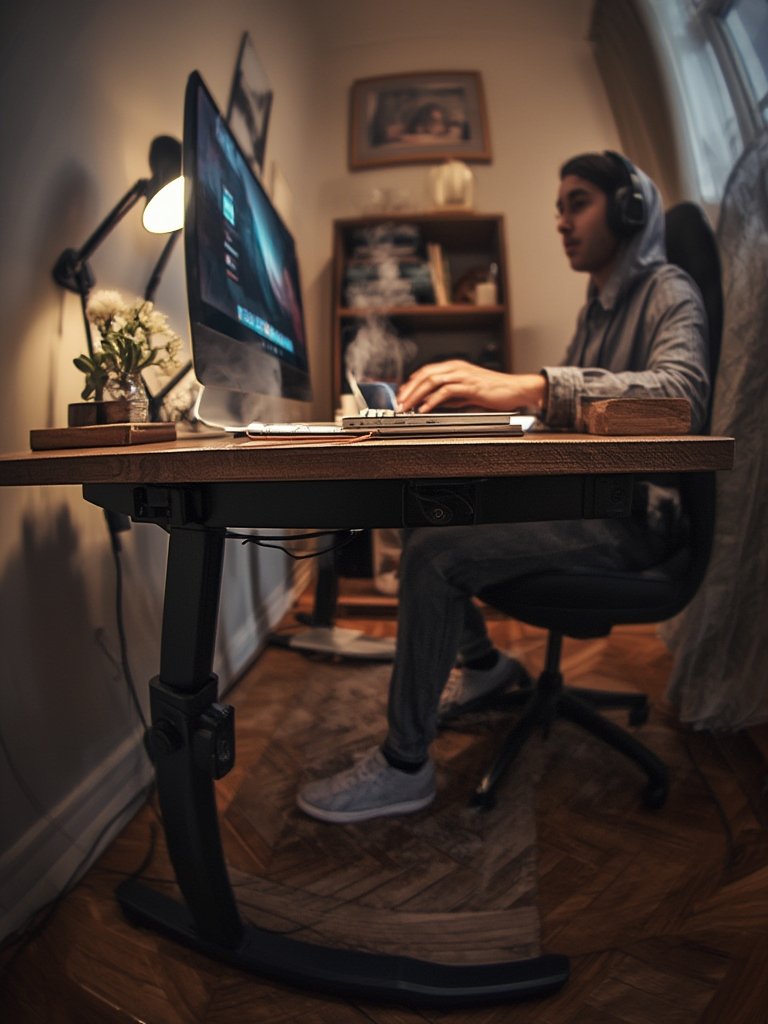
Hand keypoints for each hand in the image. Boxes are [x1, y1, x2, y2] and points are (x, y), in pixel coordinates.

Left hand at [397, 360, 546, 412]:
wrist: (516, 389)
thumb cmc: (494, 391)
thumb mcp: (467, 394)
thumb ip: (450, 397)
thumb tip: (432, 403)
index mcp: (455, 367)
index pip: (426, 372)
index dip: (411, 384)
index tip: (401, 396)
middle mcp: (457, 368)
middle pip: (425, 375)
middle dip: (409, 390)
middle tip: (398, 403)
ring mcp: (463, 375)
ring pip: (432, 381)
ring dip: (416, 395)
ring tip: (407, 406)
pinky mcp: (470, 385)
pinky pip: (446, 391)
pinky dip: (433, 400)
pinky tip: (425, 408)